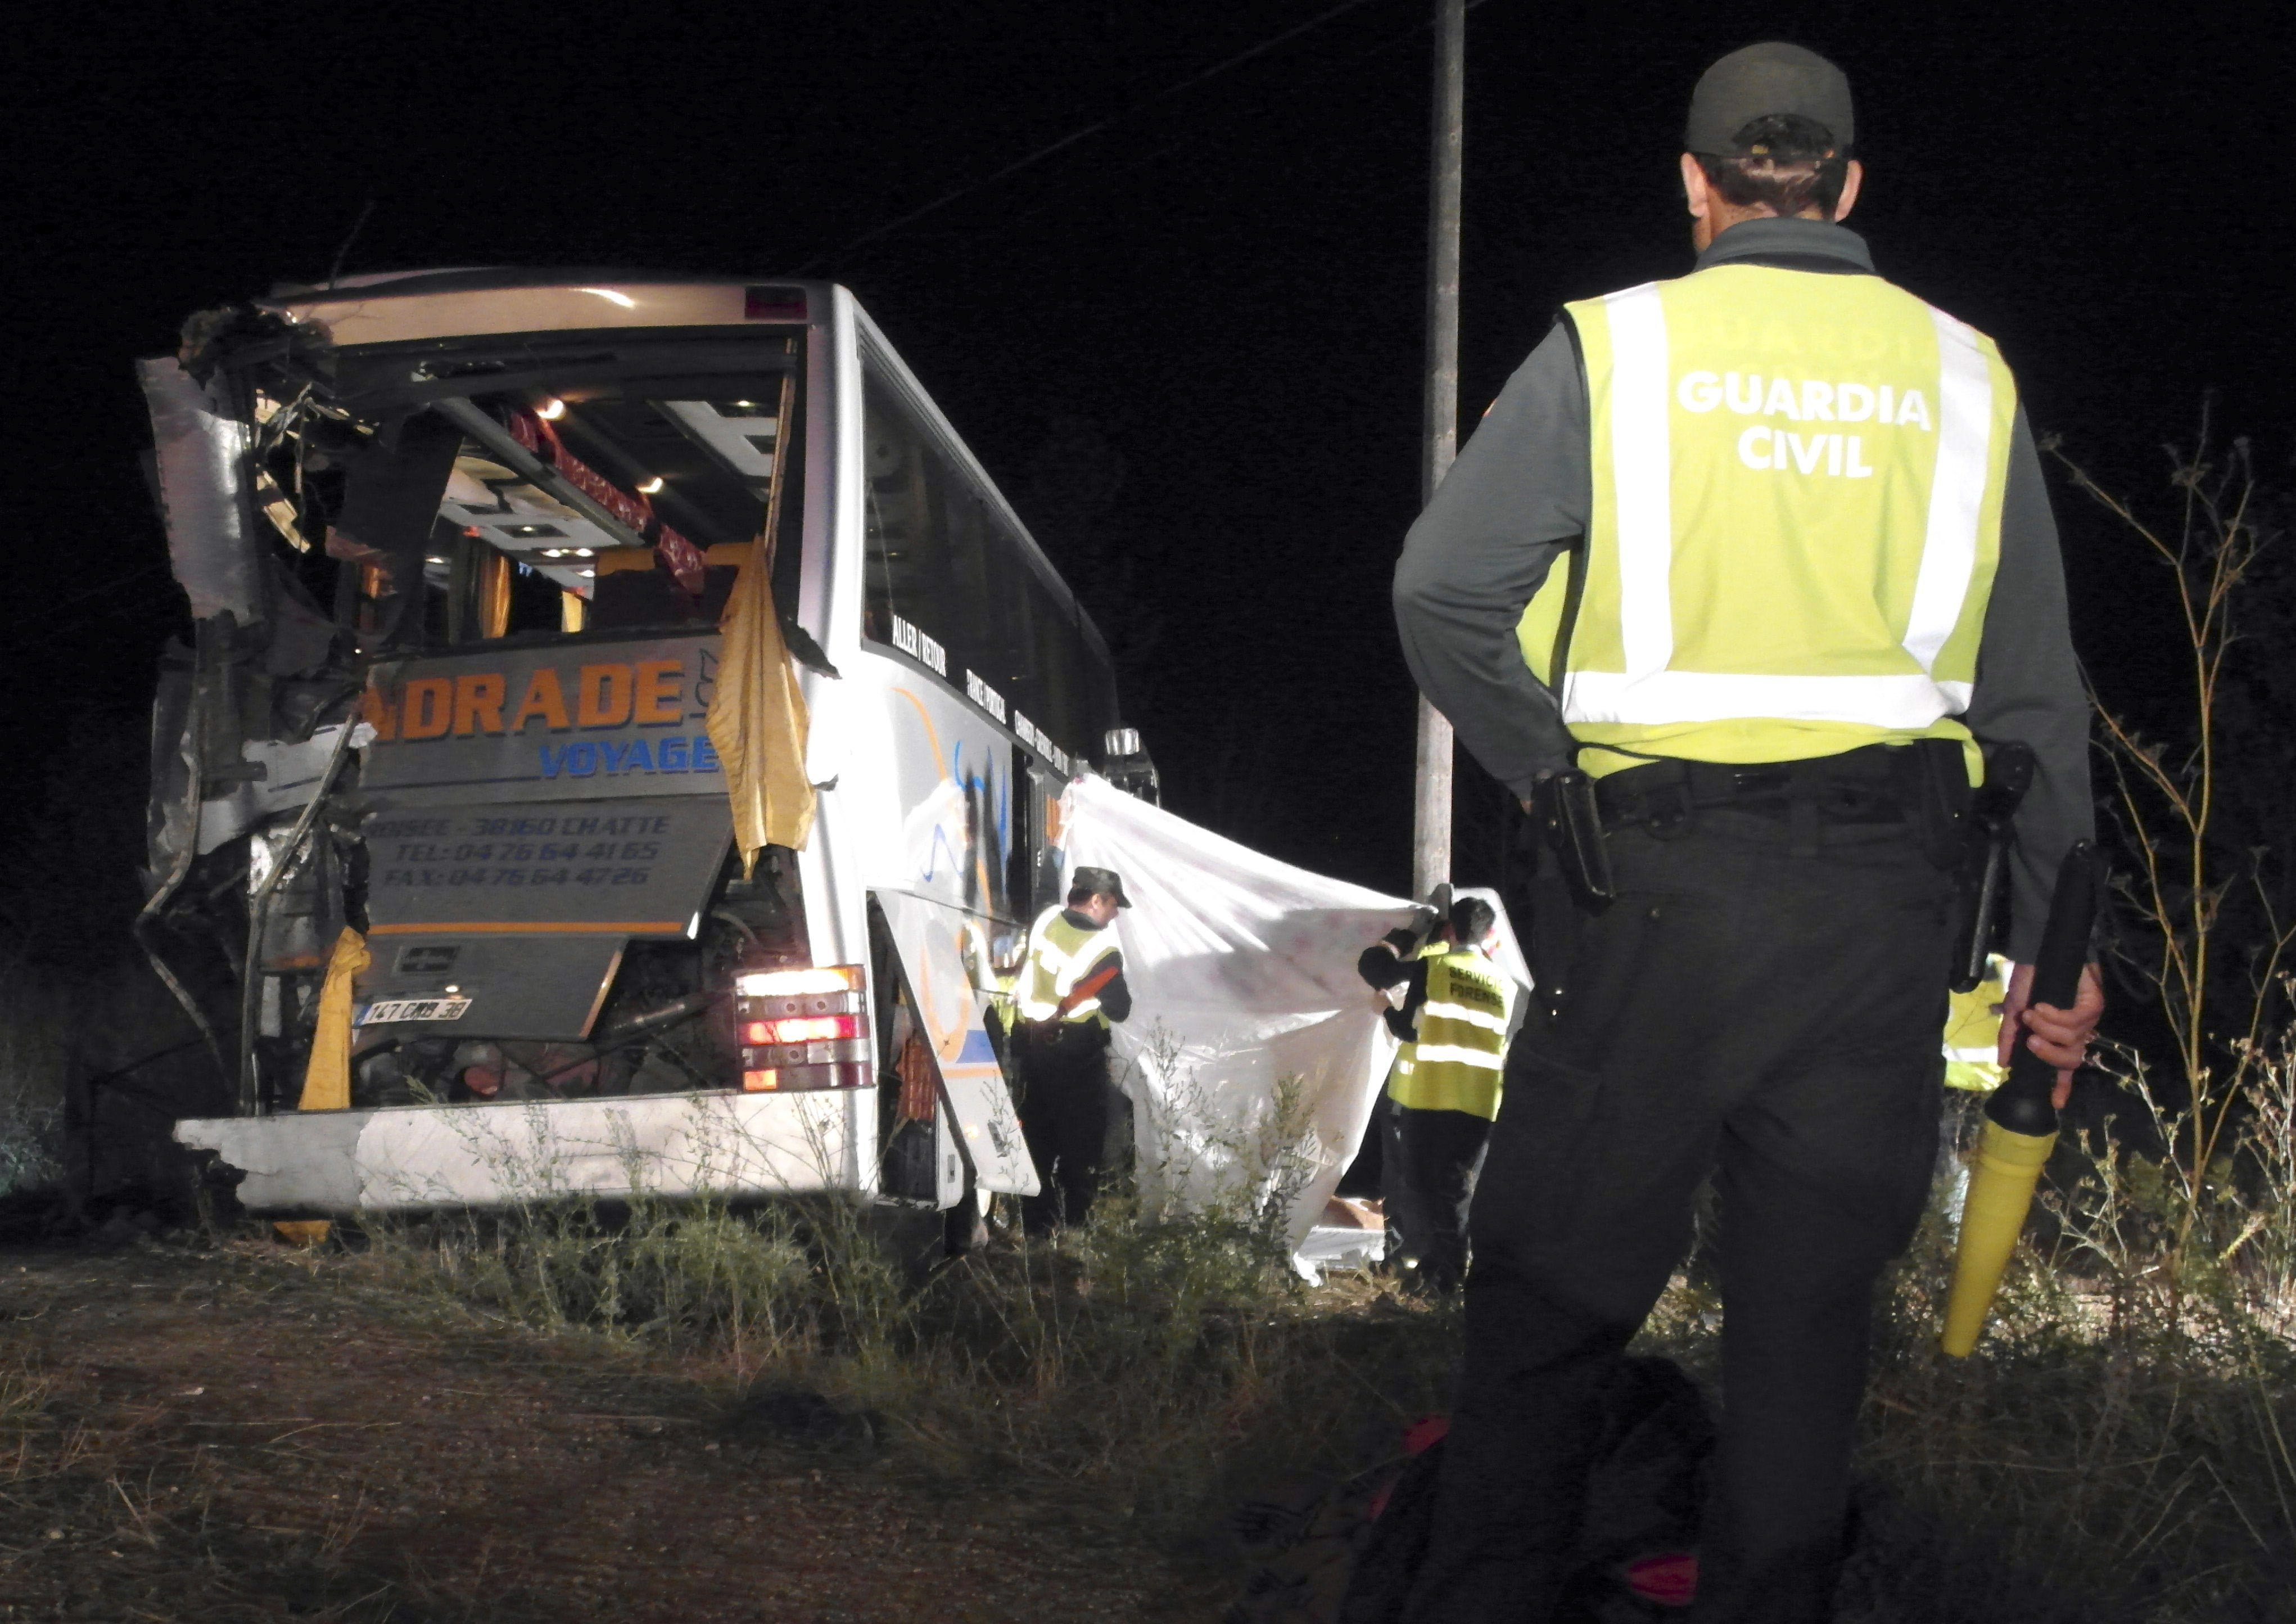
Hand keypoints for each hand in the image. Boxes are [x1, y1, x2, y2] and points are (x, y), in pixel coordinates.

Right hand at [1998, 960, 2104, 1109]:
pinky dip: (2055, 1017)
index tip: (2054, 1103)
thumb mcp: (2014, 1010)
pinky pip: (2075, 1022)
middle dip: (2049, 1054)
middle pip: (2071, 1059)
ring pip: (2072, 1041)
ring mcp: (2088, 1020)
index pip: (2064, 1066)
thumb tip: (2004, 1063)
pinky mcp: (2094, 1004)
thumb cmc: (2030, 980)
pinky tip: (2043, 1007)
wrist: (2040, 951)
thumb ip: (2010, 1037)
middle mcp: (2077, 1032)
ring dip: (2047, 1029)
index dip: (2061, 1085)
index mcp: (2059, 1037)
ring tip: (2031, 1013)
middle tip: (2030, 1041)